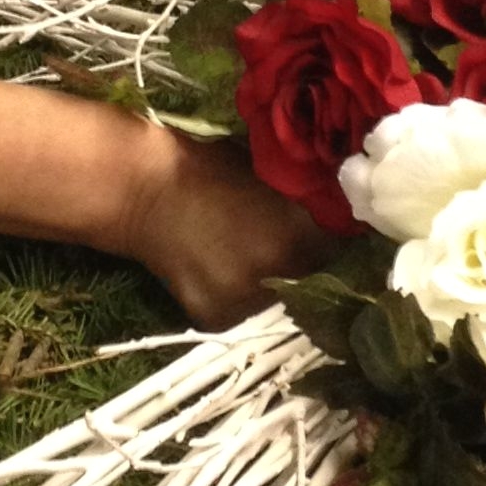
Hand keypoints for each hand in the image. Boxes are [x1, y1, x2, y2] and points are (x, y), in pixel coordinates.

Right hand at [115, 123, 335, 330]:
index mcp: (303, 230)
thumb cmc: (210, 167)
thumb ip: (308, 197)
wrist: (141, 188)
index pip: (343, 247)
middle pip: (311, 277)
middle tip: (279, 241)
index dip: (333, 237)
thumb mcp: (272, 173)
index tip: (324, 230)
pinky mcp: (217, 318)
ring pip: (275, 298)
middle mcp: (281, 270)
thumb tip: (342, 205)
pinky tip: (214, 269)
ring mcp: (247, 299)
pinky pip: (240, 312)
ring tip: (241, 255)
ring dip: (267, 283)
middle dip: (302, 261)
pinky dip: (232, 296)